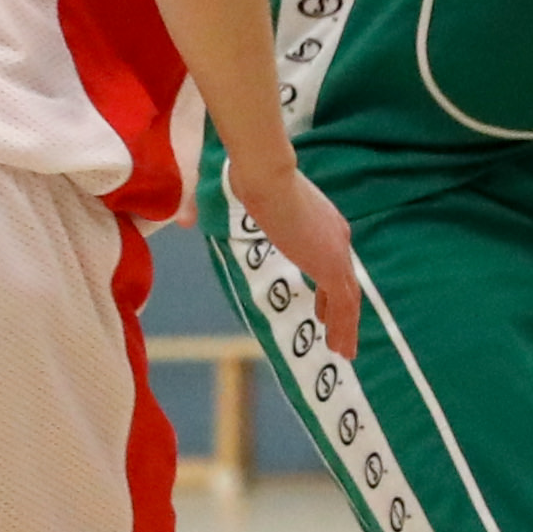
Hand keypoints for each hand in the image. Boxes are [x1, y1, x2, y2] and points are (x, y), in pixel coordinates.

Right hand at [222, 152, 365, 367]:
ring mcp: (336, 252)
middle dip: (341, 310)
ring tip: (344, 352)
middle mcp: (337, 237)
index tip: (324, 305)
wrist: (266, 179)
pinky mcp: (330, 266)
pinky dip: (344, 328)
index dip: (329, 286)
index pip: (331, 260)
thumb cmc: (250, 182)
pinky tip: (339, 348)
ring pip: (348, 298)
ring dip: (346, 327)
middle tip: (338, 333)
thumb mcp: (243, 200)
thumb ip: (225, 212)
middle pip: (345, 282)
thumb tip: (183, 220)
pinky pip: (342, 305)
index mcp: (323, 220)